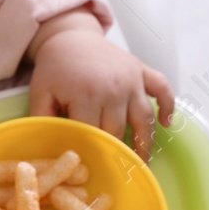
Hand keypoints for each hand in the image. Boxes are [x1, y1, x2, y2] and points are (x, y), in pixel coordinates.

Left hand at [27, 10, 175, 161]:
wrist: (70, 36)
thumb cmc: (55, 68)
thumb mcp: (40, 93)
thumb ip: (42, 119)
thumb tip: (45, 147)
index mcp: (86, 94)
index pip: (92, 133)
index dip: (92, 152)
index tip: (92, 168)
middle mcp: (113, 88)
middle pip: (118, 130)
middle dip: (116, 152)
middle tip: (117, 173)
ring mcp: (131, 79)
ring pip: (143, 118)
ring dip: (146, 142)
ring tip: (142, 163)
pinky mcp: (141, 70)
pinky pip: (162, 89)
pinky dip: (168, 105)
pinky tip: (167, 123)